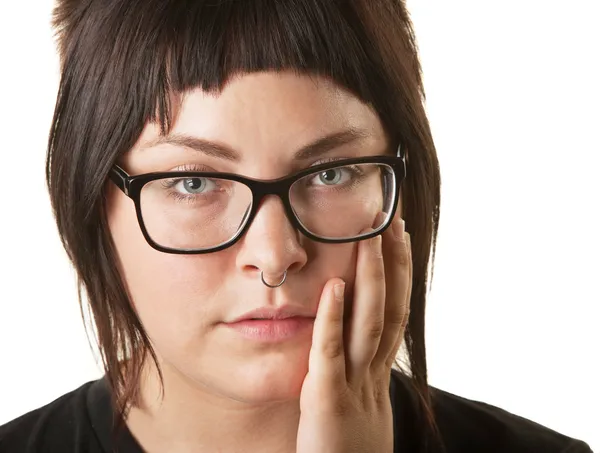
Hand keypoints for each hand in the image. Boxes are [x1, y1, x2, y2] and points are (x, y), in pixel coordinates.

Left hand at [296, 215, 411, 452]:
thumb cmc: (347, 451)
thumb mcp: (363, 406)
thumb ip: (359, 372)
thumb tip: (357, 343)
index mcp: (379, 374)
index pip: (395, 312)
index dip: (399, 274)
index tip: (398, 237)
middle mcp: (374, 374)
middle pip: (391, 308)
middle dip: (393, 263)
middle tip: (391, 219)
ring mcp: (355, 387)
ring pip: (369, 323)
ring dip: (370, 278)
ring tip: (369, 238)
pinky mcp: (327, 401)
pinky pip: (330, 354)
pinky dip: (332, 319)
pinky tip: (332, 287)